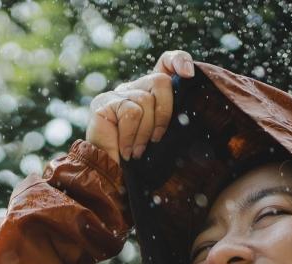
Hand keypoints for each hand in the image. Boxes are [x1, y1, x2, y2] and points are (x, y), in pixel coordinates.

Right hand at [84, 50, 195, 166]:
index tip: (189, 74)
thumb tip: (186, 101)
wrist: (110, 174)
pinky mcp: (103, 103)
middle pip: (160, 81)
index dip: (178, 61)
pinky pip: (130, 112)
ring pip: (144, 100)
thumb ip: (172, 117)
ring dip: (145, 132)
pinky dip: (131, 135)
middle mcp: (133, 88)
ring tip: (138, 151)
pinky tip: (127, 150)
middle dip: (164, 113)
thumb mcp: (161, 134)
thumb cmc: (139, 157)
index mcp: (149, 92)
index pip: (165, 63)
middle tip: (156, 138)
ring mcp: (116, 94)